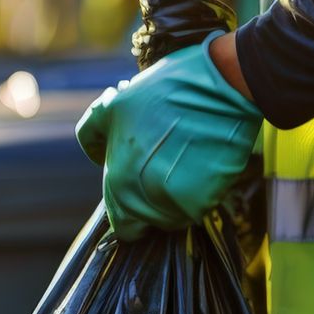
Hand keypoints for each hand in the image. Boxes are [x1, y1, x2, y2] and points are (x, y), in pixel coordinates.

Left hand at [77, 34, 261, 239]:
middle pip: (149, 221)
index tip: (134, 187)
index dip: (125, 209)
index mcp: (121, 187)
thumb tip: (99, 158)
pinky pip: (200, 204)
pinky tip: (197, 158)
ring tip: (178, 157)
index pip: (122, 227)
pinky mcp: (213, 197)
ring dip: (174, 195)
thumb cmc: (162, 93)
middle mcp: (150, 204)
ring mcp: (185, 205)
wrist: (222, 87)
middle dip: (149, 199)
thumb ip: (92, 136)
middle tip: (158, 163)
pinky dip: (197, 188)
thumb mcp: (112, 106)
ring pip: (175, 215)